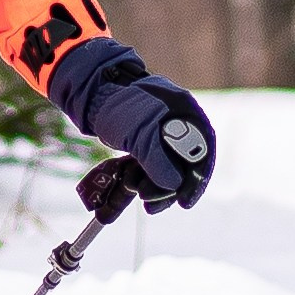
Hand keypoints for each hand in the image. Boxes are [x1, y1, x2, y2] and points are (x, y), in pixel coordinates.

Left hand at [46, 40, 215, 210]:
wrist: (92, 89)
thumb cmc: (120, 105)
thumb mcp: (141, 134)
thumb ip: (159, 161)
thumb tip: (174, 186)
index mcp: (186, 114)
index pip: (202, 152)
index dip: (196, 181)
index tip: (184, 202)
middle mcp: (179, 124)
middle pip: (182, 165)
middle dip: (165, 189)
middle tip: (148, 205)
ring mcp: (161, 133)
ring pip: (163, 169)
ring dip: (150, 188)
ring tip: (133, 195)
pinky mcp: (144, 141)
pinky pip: (146, 166)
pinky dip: (138, 179)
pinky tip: (127, 192)